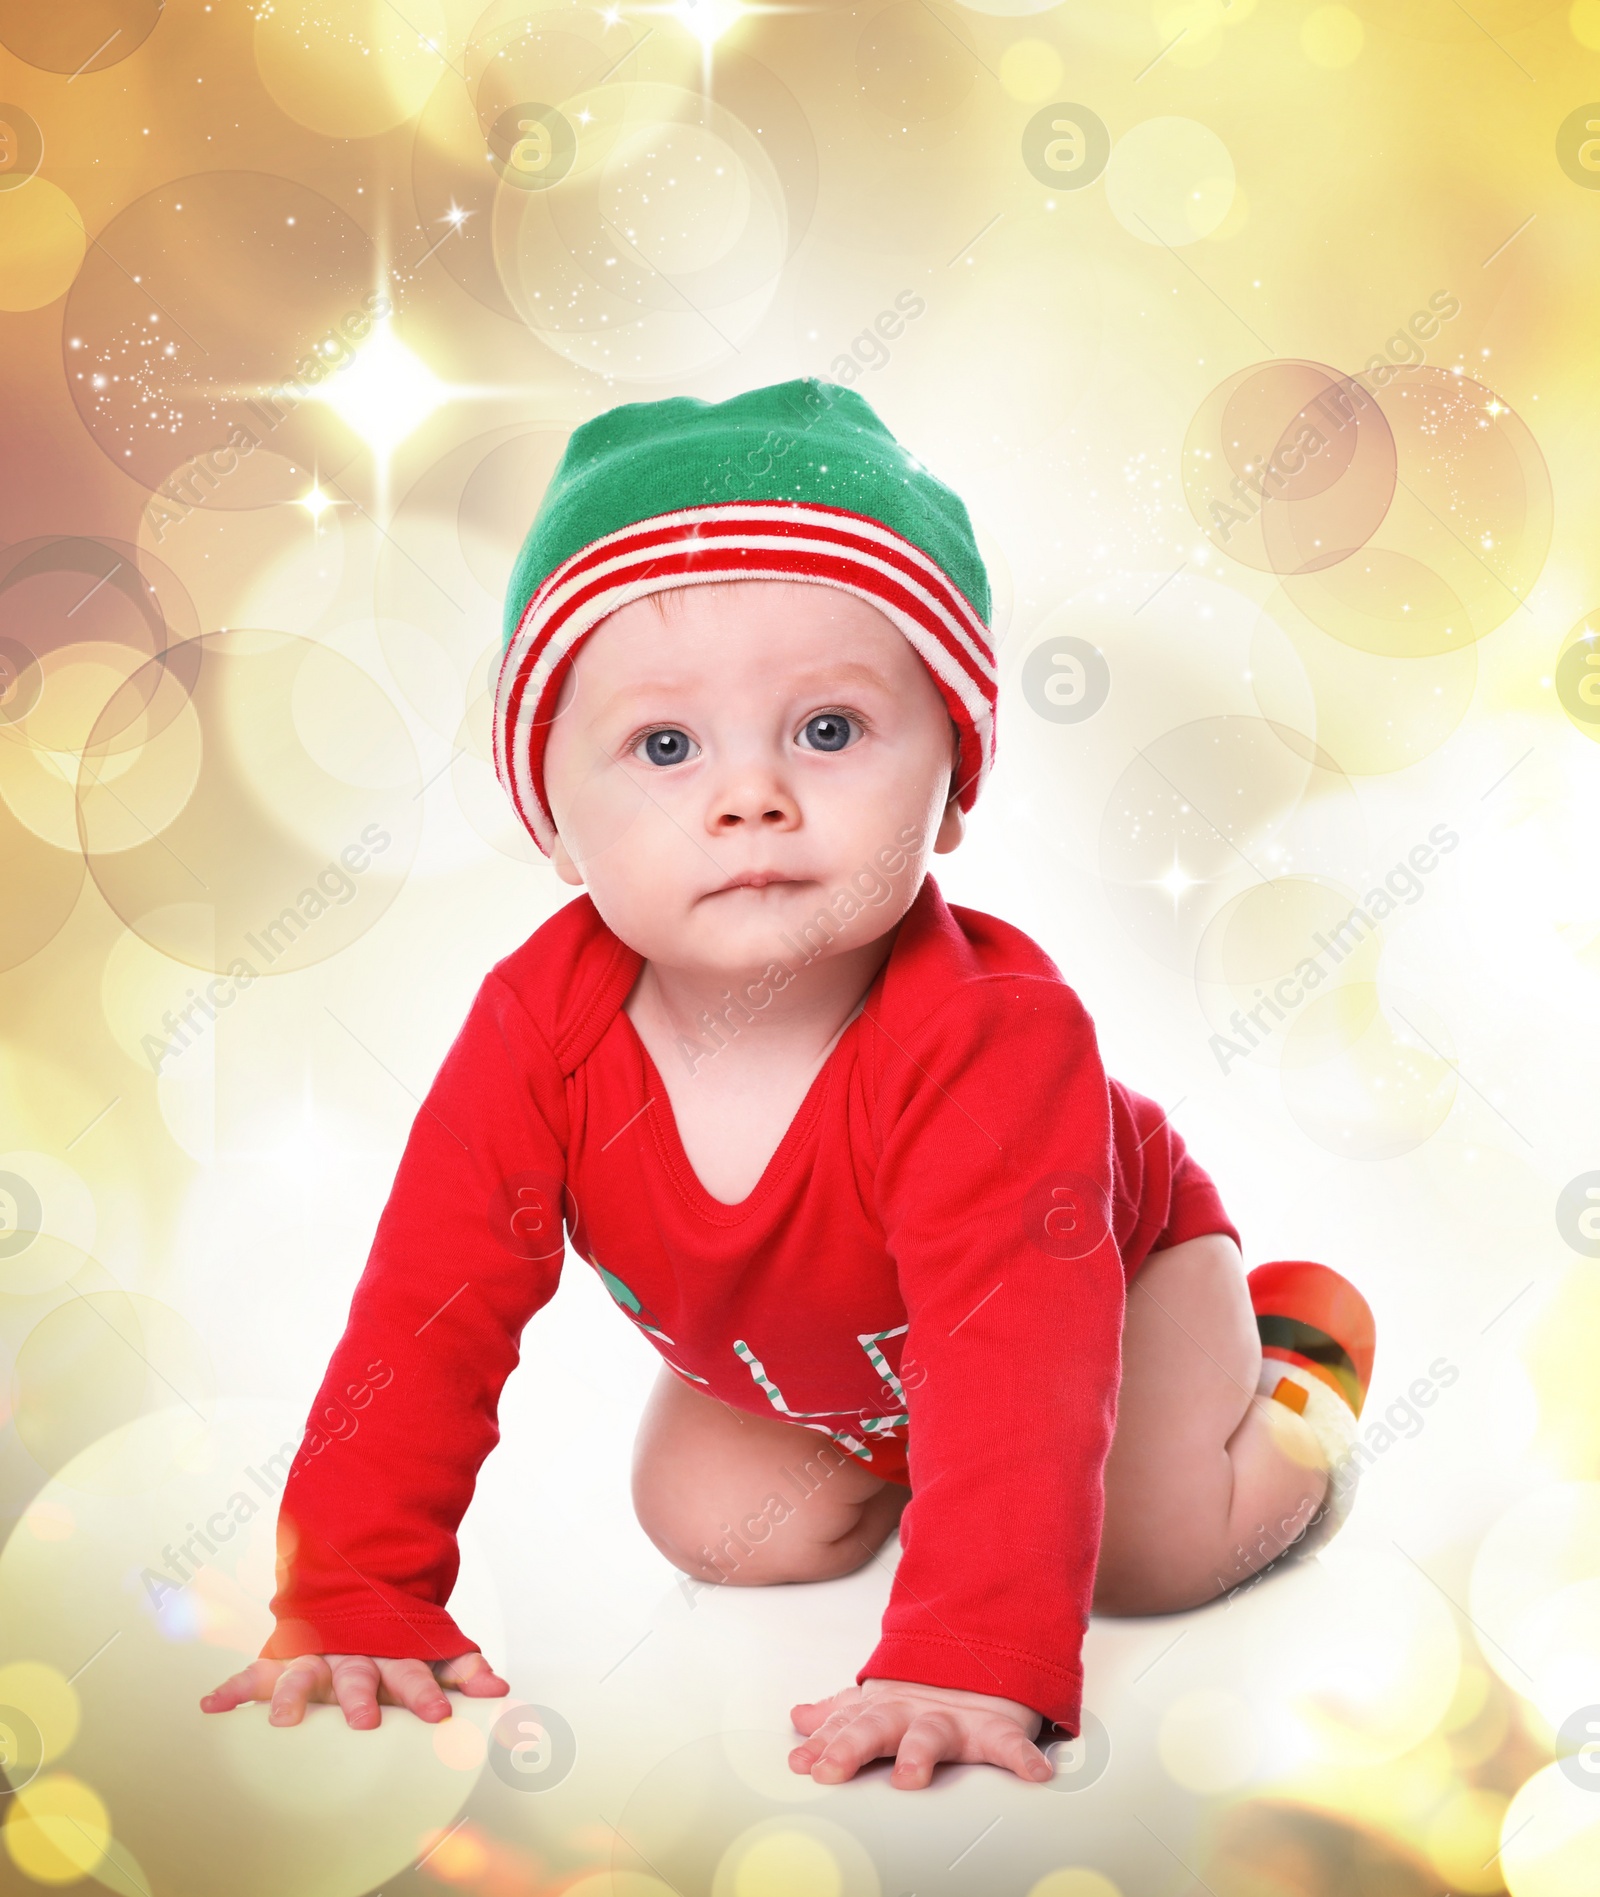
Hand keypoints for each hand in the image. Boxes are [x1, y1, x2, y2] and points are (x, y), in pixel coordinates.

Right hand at [199, 1651, 508, 1729]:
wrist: (356, 1575)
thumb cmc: (396, 1630)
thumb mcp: (433, 1646)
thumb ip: (465, 1668)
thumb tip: (502, 1691)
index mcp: (391, 1653)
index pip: (412, 1674)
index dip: (425, 1693)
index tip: (438, 1714)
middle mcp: (351, 1655)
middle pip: (356, 1678)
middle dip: (360, 1699)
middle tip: (363, 1721)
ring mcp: (315, 1654)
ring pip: (301, 1674)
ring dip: (292, 1696)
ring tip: (284, 1720)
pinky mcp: (283, 1657)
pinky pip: (252, 1674)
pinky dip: (232, 1689)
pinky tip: (212, 1706)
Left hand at [788, 1677, 1050, 1789]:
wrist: (986, 1657)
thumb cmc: (925, 1695)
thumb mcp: (881, 1702)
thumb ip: (840, 1713)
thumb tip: (798, 1718)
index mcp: (884, 1710)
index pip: (847, 1727)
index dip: (823, 1743)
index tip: (800, 1764)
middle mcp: (913, 1712)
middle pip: (876, 1726)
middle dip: (851, 1747)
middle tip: (829, 1770)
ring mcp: (954, 1718)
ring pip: (932, 1734)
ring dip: (919, 1753)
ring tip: (910, 1776)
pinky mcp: (996, 1726)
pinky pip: (1011, 1743)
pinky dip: (1023, 1758)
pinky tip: (1035, 1773)